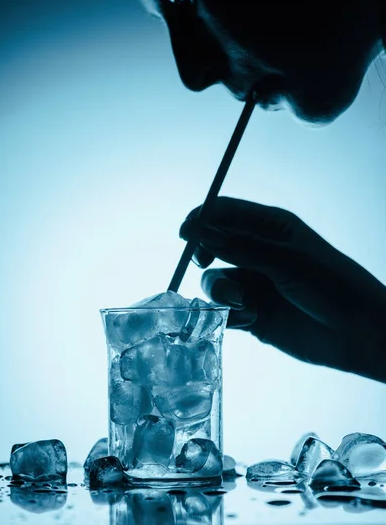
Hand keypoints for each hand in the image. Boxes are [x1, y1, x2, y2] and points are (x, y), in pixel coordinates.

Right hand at [180, 197, 385, 383]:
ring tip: (241, 302)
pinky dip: (228, 314)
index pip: (226, 212)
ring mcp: (253, 284)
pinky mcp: (251, 314)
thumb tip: (200, 230)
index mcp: (271, 228)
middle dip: (203, 252)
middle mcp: (258, 253)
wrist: (357, 332)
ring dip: (220, 290)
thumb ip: (241, 247)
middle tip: (202, 260)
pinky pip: (223, 310)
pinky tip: (248, 319)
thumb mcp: (285, 261)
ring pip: (214, 280)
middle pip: (213, 243)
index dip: (203, 218)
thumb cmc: (330, 285)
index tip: (186, 233)